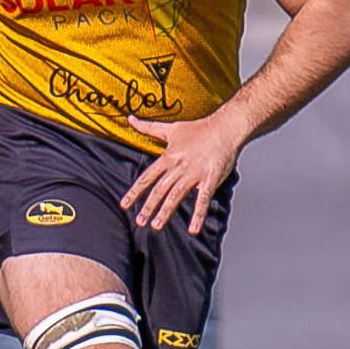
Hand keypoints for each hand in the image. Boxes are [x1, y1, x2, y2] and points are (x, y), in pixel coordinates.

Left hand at [120, 114, 243, 232]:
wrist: (225, 127)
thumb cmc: (198, 129)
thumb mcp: (171, 128)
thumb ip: (148, 127)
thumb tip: (130, 118)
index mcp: (168, 158)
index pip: (147, 178)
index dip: (135, 191)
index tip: (124, 205)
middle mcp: (178, 167)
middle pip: (159, 190)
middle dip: (148, 206)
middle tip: (139, 222)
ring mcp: (194, 174)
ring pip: (176, 196)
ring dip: (166, 211)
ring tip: (156, 226)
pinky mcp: (211, 179)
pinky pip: (203, 200)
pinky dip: (198, 215)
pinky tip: (193, 230)